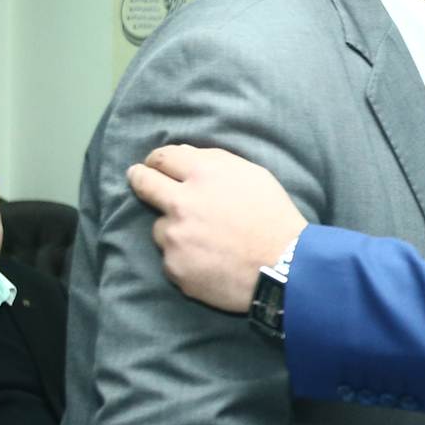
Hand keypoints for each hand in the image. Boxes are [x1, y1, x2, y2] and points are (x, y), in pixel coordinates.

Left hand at [127, 145, 308, 313]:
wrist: (285, 268)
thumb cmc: (274, 218)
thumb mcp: (253, 175)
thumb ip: (215, 162)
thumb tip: (184, 156)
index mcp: (203, 174)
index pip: (163, 157)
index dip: (156, 160)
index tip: (152, 165)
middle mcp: (182, 202)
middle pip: (144, 184)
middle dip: (139, 178)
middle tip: (138, 179)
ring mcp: (176, 237)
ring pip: (160, 227)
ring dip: (174, 230)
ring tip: (204, 240)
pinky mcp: (175, 268)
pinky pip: (171, 258)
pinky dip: (185, 258)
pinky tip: (209, 262)